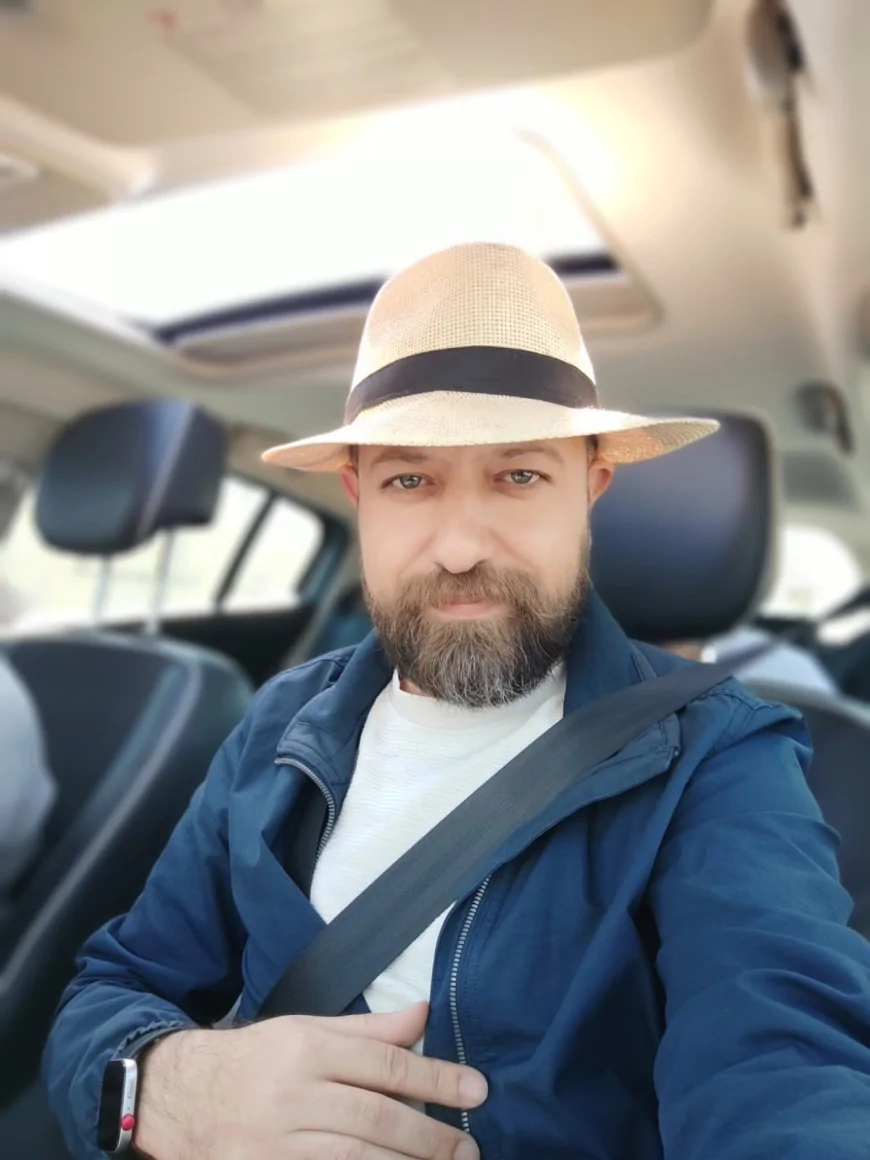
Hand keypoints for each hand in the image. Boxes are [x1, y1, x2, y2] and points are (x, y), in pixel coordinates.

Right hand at [133, 1001, 485, 1159]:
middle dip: (429, 1135)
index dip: (435, 1078)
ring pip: (354, 1157)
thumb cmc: (256, 1060)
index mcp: (306, 1048)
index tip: (477, 1091)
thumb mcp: (307, 1030)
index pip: (384, 1064)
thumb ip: (368, 1030)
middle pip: (374, 1117)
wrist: (181, 1098)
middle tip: (469, 1147)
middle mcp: (292, 1094)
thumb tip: (424, 1015)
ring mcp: (275, 1143)